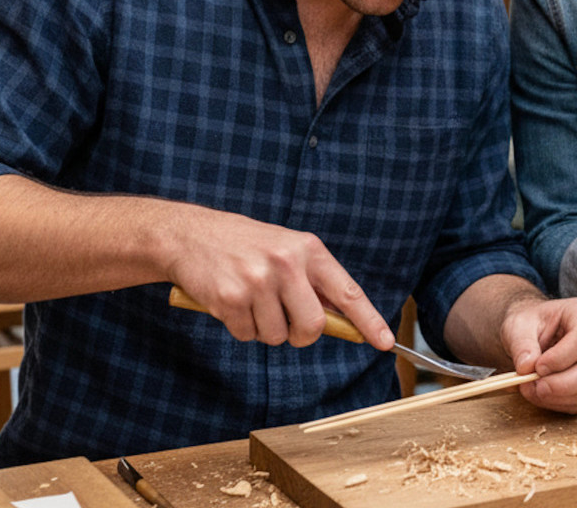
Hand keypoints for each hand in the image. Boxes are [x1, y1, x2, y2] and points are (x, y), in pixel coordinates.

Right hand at [162, 206, 392, 349]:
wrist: (190, 235)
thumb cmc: (245, 245)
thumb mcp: (287, 249)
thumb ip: (314, 281)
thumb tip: (343, 319)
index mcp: (309, 249)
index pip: (348, 292)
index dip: (369, 321)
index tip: (386, 342)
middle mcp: (287, 263)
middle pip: (313, 326)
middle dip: (301, 335)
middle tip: (285, 322)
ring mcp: (258, 281)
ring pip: (277, 337)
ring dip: (265, 329)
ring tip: (251, 300)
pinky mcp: (231, 298)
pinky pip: (247, 336)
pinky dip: (240, 328)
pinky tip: (231, 303)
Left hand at [501, 296, 576, 413]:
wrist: (535, 333)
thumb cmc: (530, 324)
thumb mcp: (518, 326)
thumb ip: (522, 345)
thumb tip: (527, 368)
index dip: (560, 358)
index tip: (536, 367)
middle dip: (562, 385)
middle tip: (533, 387)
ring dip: (558, 397)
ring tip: (531, 390)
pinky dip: (561, 403)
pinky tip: (542, 395)